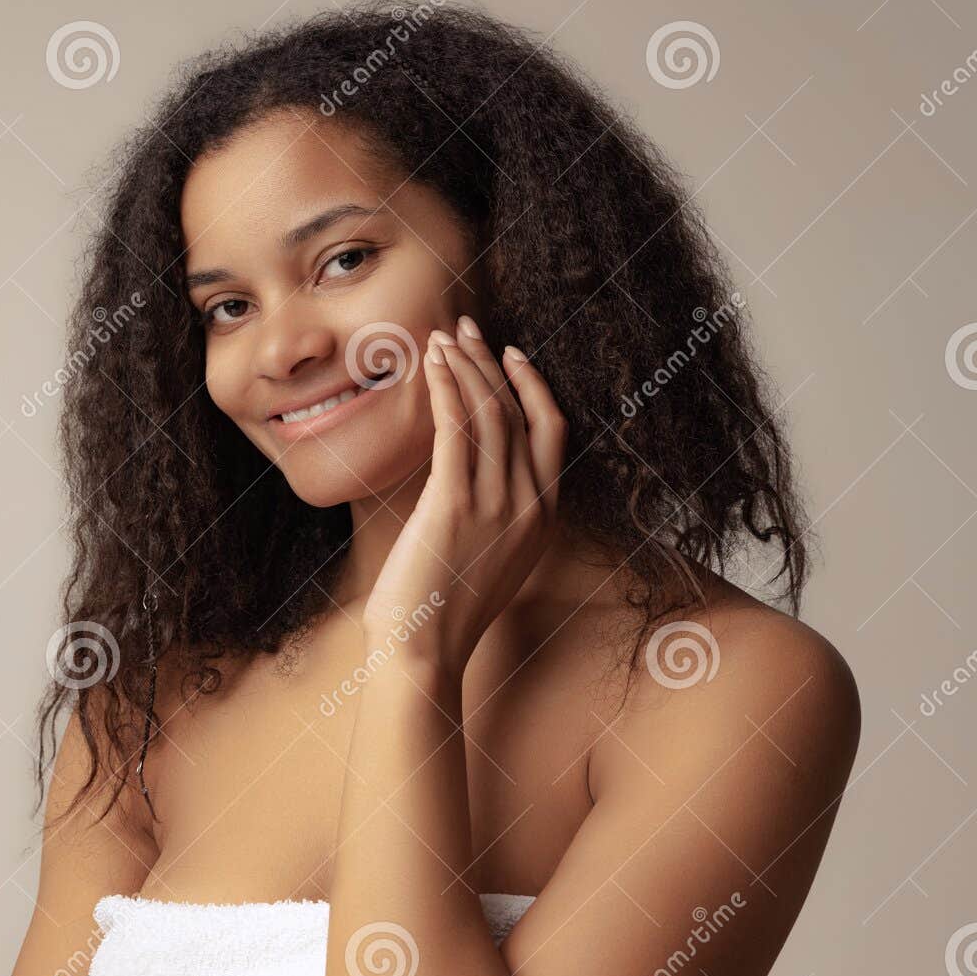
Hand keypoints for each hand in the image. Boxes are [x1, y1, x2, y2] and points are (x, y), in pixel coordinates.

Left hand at [362, 315, 567, 674]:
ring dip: (464, 367)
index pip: (551, 431)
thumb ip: (493, 512)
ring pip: (489, 412)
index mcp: (544, 516)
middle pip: (519, 411)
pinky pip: (455, 429)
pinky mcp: (455, 504)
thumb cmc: (443, 608)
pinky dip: (444, 389)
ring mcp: (497, 504)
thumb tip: (467, 471)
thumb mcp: (487, 555)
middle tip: (466, 327)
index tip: (510, 353)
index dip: (533, 385)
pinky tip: (431, 366)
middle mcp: (530, 505)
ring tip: (441, 337)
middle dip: (491, 361)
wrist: (424, 648)